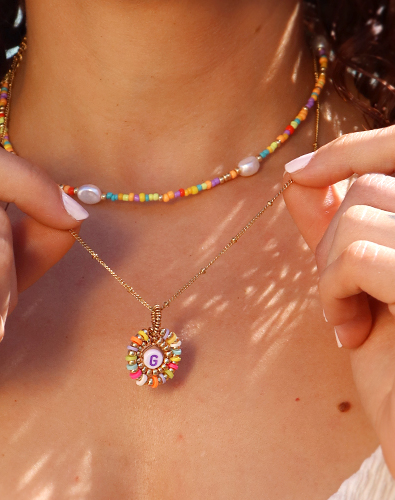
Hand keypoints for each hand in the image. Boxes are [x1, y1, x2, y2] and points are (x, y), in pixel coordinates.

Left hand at [283, 124, 394, 473]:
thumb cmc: (394, 360)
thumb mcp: (359, 282)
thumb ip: (334, 227)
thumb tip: (299, 179)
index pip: (392, 151)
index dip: (345, 150)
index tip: (296, 175)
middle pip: (367, 186)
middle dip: (331, 239)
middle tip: (340, 294)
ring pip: (356, 214)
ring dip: (329, 270)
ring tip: (347, 318)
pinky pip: (355, 255)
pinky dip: (333, 292)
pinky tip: (350, 334)